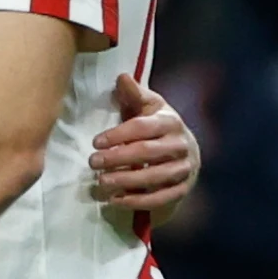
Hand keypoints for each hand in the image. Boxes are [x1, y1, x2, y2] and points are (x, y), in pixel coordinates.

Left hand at [89, 74, 199, 218]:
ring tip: (101, 182)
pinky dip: (138, 201)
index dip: (118, 134)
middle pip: (147, 152)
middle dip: (118, 158)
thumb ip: (134, 94)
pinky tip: (116, 200)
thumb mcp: (149, 106)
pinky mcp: (183, 189)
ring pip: (155, 177)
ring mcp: (185, 169)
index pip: (143, 127)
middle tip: (92, 163)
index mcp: (171, 121)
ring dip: (126, 181)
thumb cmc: (158, 125)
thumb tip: (122, 77)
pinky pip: (161, 198)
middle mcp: (181, 144)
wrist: (185, 150)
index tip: (96, 142)